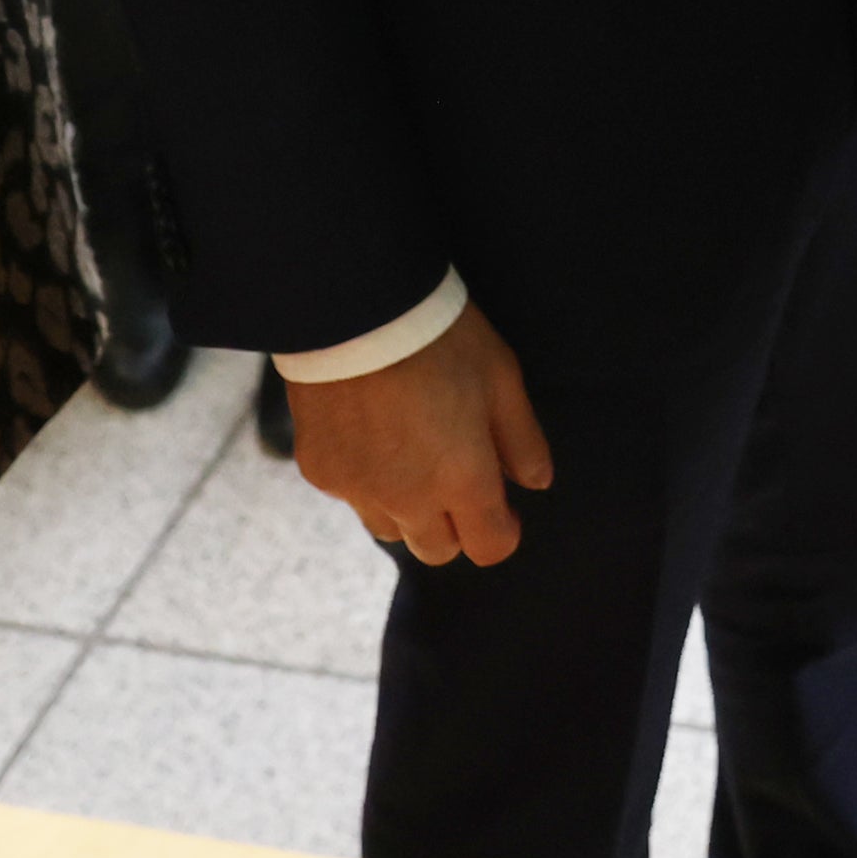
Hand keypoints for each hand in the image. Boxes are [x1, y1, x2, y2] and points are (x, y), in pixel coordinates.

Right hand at [285, 303, 554, 564]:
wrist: (353, 307)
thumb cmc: (439, 336)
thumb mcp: (500, 377)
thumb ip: (521, 439)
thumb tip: (535, 483)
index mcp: (462, 479)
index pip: (490, 547)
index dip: (503, 531)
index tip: (504, 507)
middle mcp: (408, 499)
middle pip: (437, 550)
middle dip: (454, 525)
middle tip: (455, 475)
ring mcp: (358, 490)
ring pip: (390, 528)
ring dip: (407, 508)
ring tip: (411, 453)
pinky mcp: (320, 472)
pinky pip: (350, 495)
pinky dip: (365, 479)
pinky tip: (370, 432)